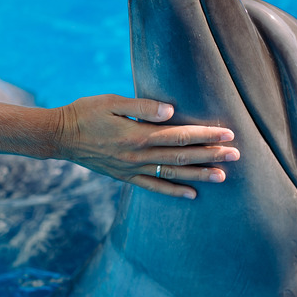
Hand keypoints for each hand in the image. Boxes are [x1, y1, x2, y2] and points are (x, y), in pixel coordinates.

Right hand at [54, 94, 239, 198]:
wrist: (60, 136)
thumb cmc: (85, 112)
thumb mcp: (111, 101)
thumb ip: (142, 107)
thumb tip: (169, 111)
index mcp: (137, 135)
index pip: (179, 136)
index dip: (205, 135)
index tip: (227, 133)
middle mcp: (137, 156)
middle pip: (182, 157)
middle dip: (211, 155)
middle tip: (236, 155)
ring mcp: (132, 169)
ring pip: (172, 174)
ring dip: (199, 175)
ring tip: (223, 176)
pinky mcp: (125, 177)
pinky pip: (153, 187)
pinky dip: (174, 192)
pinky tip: (192, 195)